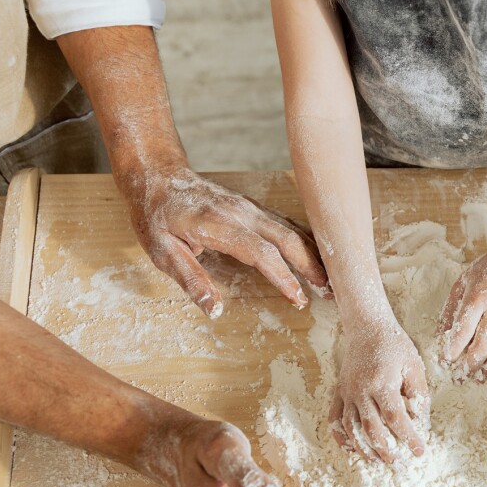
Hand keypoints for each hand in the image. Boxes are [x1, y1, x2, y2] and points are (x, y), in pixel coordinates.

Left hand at [119, 167, 330, 317]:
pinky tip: (318, 256)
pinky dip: (306, 242)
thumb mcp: (161, 252)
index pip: (260, 252)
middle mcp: (240, 212)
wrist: (158, 176)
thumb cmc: (156, 216)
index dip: (282, 277)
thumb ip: (191, 280)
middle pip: (286, 238)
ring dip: (313, 254)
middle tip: (329, 292)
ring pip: (291, 229)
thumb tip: (213, 311)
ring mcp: (250, 207)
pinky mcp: (254, 208)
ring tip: (330, 280)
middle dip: (311, 266)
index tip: (298, 299)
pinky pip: (286, 223)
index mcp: (217, 224)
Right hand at [328, 318, 429, 462]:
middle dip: (387, 451)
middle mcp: (360, 390)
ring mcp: (346, 392)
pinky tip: (353, 450)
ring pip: (351, 428)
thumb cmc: (395, 346)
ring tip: (379, 463)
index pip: (396, 418)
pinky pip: (334, 419)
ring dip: (364, 449)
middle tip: (400, 466)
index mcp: (381, 383)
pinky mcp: (338, 392)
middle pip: (372, 429)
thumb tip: (421, 423)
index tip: (420, 452)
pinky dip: (341, 437)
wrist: (367, 327)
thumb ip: (418, 395)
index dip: (408, 438)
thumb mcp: (414, 366)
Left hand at [439, 246, 486, 380]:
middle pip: (482, 346)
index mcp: (476, 299)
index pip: (462, 331)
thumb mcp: (461, 283)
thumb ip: (450, 309)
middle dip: (469, 366)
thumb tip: (440, 335)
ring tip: (480, 378)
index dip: (453, 350)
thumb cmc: (486, 270)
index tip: (446, 361)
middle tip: (460, 377)